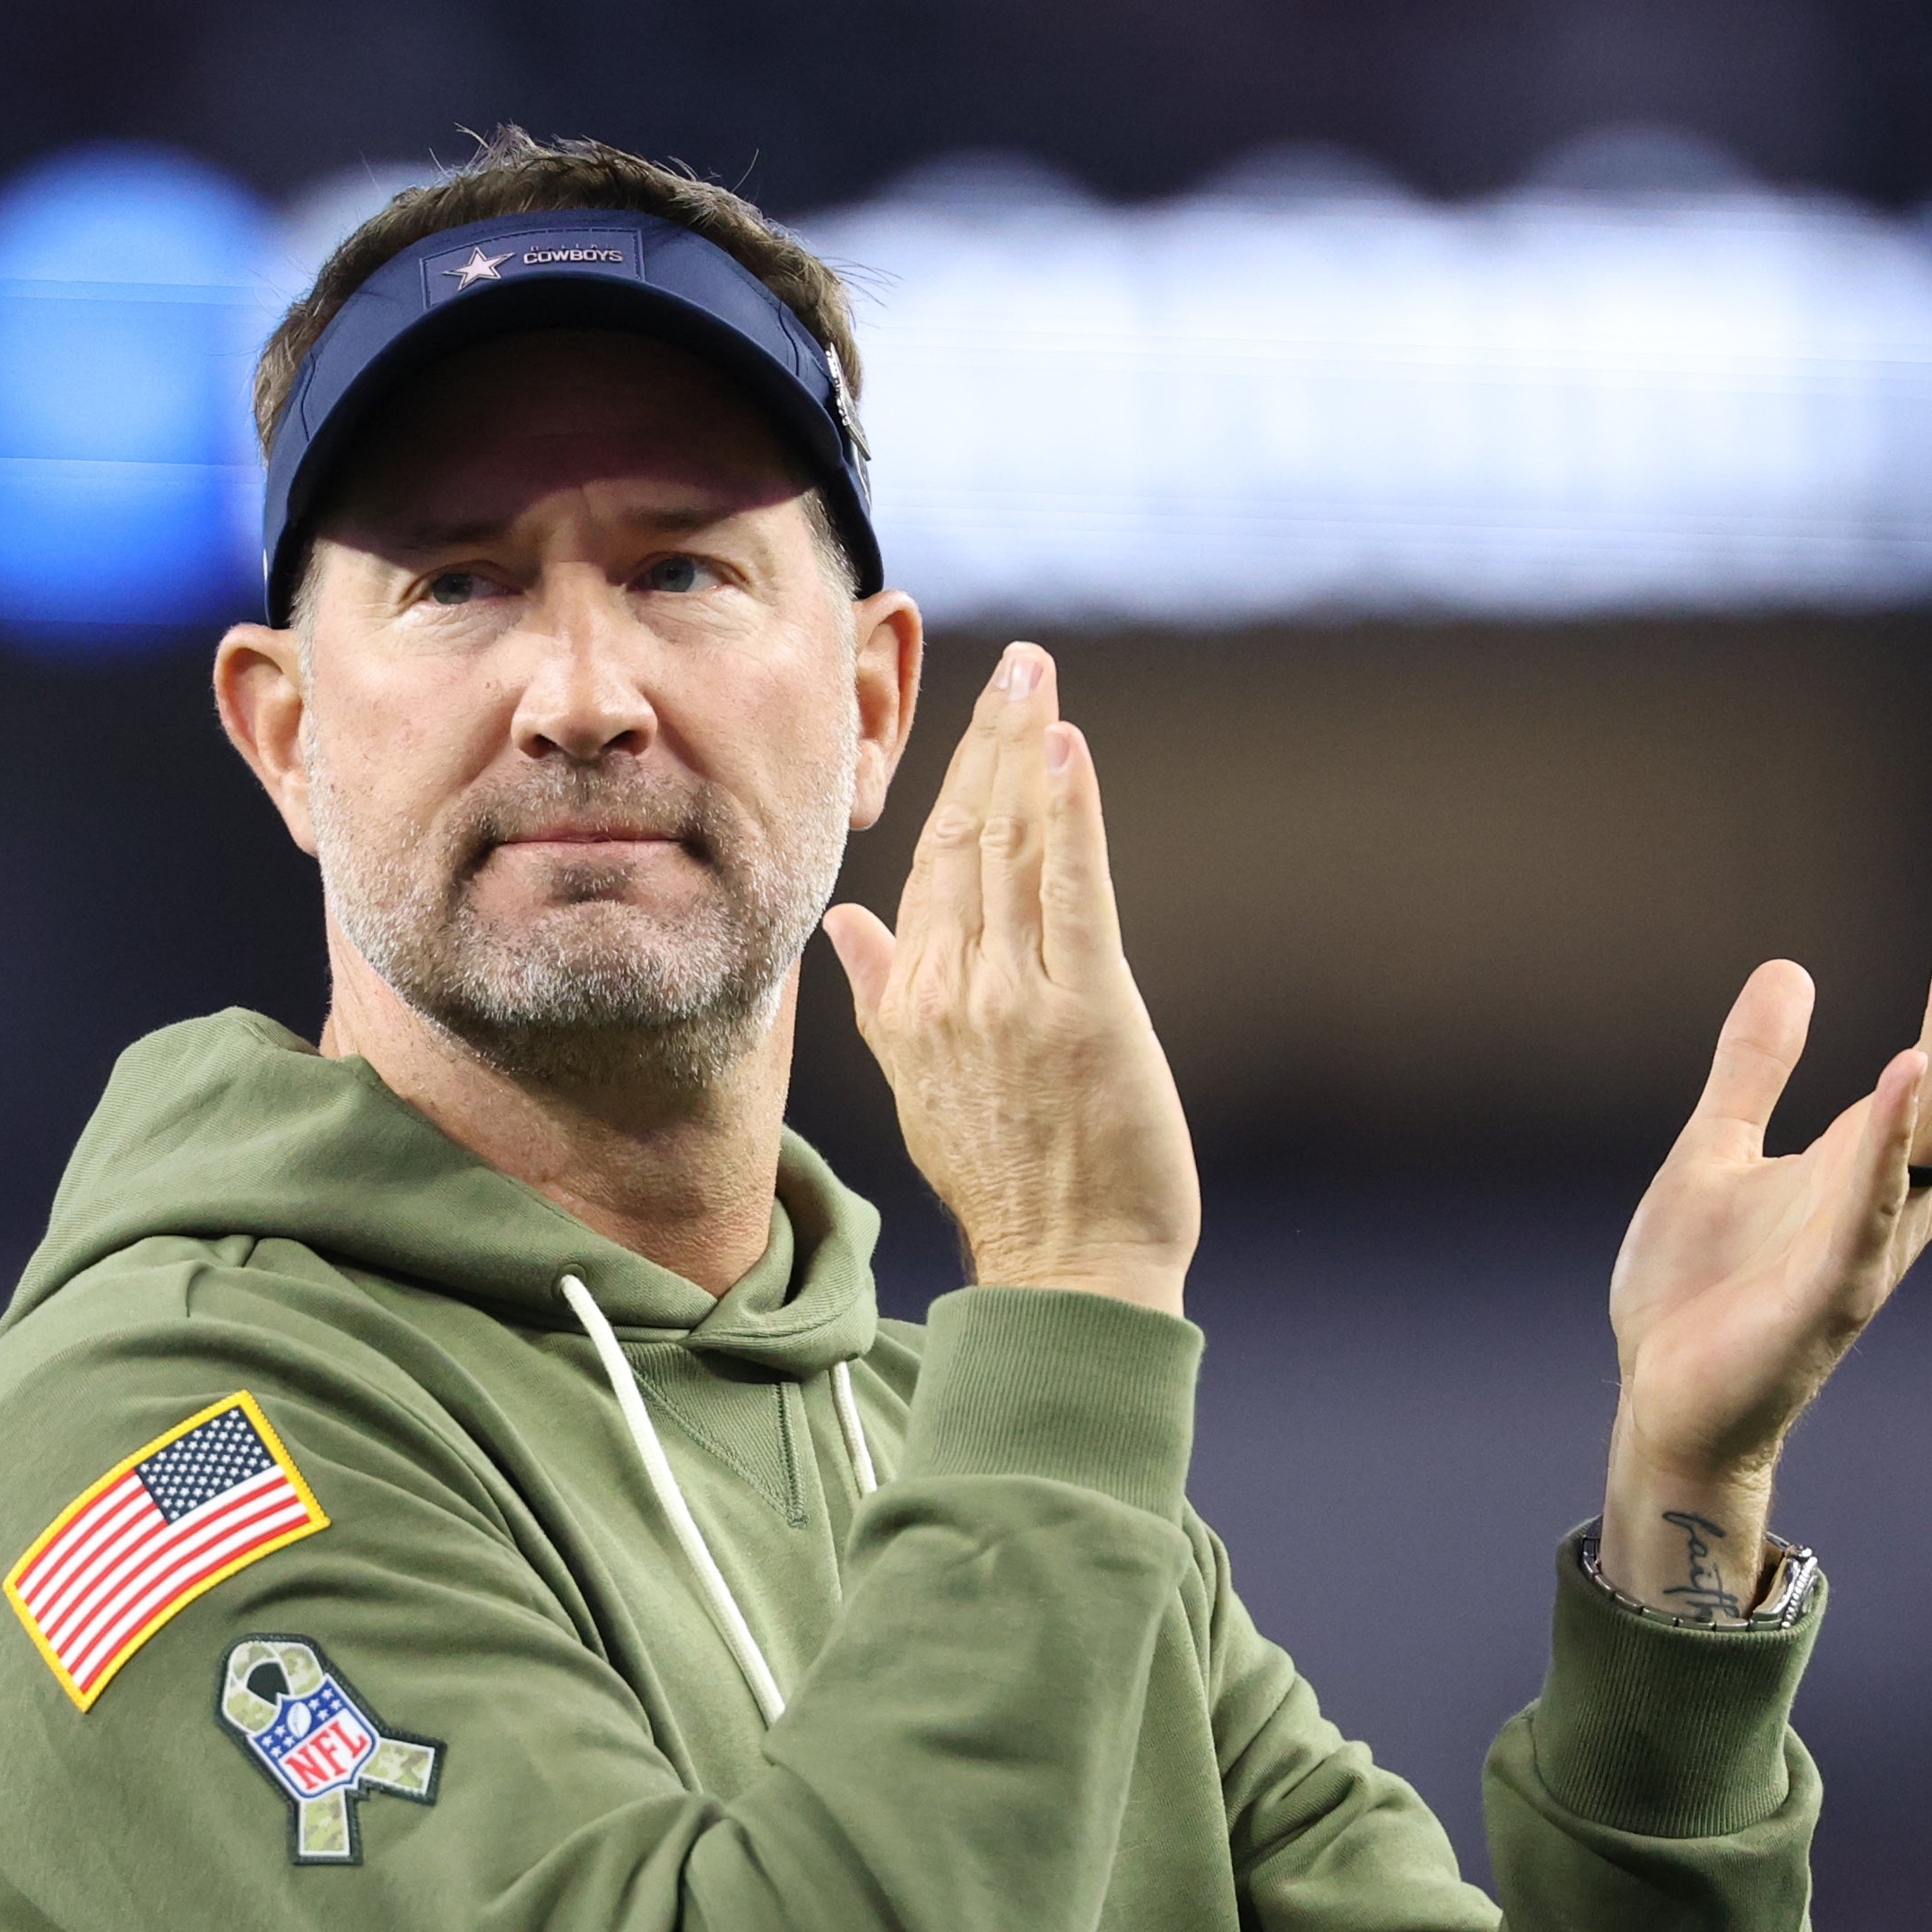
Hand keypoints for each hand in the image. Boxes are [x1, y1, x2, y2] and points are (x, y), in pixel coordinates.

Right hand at [824, 644, 1201, 1316]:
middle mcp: (952, 990)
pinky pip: (1072, 893)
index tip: (985, 711)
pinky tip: (1069, 748)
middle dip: (994, 741)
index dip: (958, 781)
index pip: (931, 866)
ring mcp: (1012, 999)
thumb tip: (847, 926)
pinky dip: (1070, 815)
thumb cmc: (1006, 1180)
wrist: (1063, 1268)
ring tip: (1039, 678)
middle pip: (969, 838)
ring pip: (1013, 850)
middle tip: (1022, 663)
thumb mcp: (919, 1083)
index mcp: (912, 1003)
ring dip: (1028, 753)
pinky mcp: (1084, 1012)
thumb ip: (882, 994)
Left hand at [1596, 887, 1931, 1618]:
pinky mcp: (1831, 1291)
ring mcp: (1865, 1244)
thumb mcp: (1715, 1148)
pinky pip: (1871, 1209)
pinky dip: (1889, 1145)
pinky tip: (1905, 1075)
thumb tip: (1788, 969)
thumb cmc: (1696, 1292)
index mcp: (1863, 1162)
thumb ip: (1753, 1068)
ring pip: (1926, 1132)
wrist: (1663, 1400)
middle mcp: (1884, 1197)